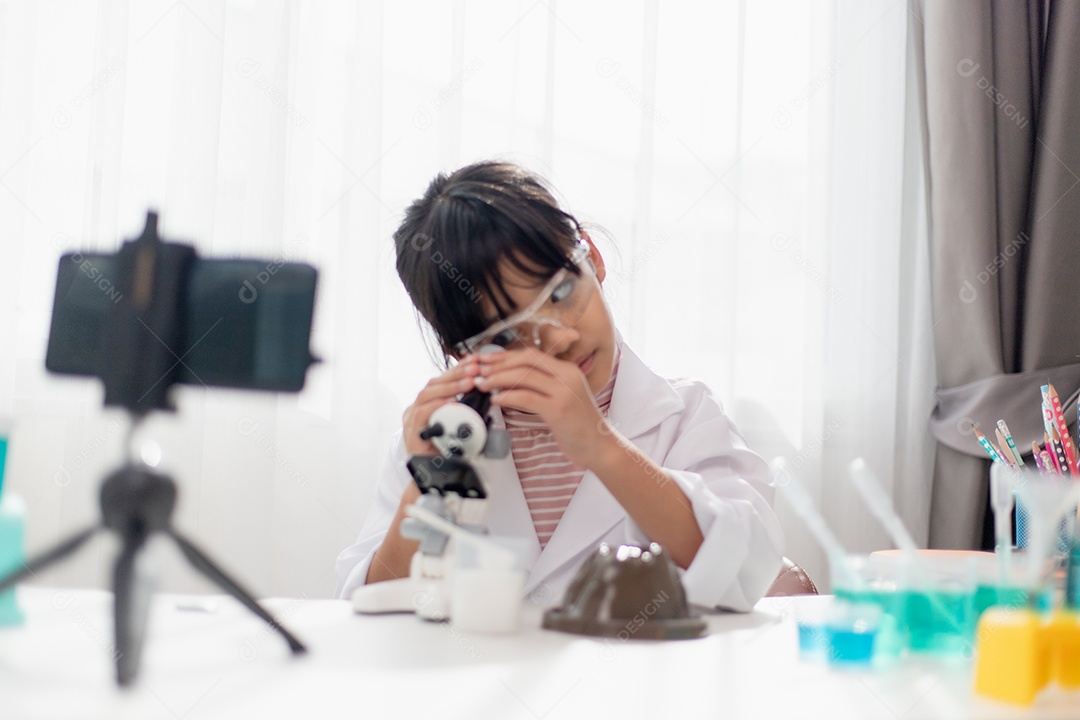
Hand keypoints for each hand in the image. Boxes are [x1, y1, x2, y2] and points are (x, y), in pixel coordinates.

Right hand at [401, 354, 479, 455]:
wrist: (438, 477)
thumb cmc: (450, 451)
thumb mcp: (463, 425)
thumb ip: (469, 410)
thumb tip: (486, 395)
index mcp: (429, 404)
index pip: (443, 380)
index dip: (458, 368)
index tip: (474, 360)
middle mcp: (418, 408)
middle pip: (435, 383)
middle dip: (456, 373)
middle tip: (475, 367)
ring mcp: (412, 419)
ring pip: (427, 394)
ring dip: (450, 386)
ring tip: (469, 381)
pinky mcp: (411, 432)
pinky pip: (422, 414)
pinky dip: (437, 405)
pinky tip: (451, 401)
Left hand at [476, 347, 614, 467]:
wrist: (599, 446)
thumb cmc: (578, 425)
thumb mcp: (561, 398)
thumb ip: (540, 387)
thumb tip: (508, 380)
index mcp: (568, 370)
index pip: (532, 354)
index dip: (506, 355)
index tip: (488, 360)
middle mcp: (567, 376)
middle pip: (526, 360)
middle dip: (498, 364)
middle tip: (479, 370)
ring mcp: (563, 392)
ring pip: (523, 376)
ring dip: (497, 379)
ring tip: (482, 384)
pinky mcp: (558, 409)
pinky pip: (526, 397)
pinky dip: (507, 396)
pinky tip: (496, 400)